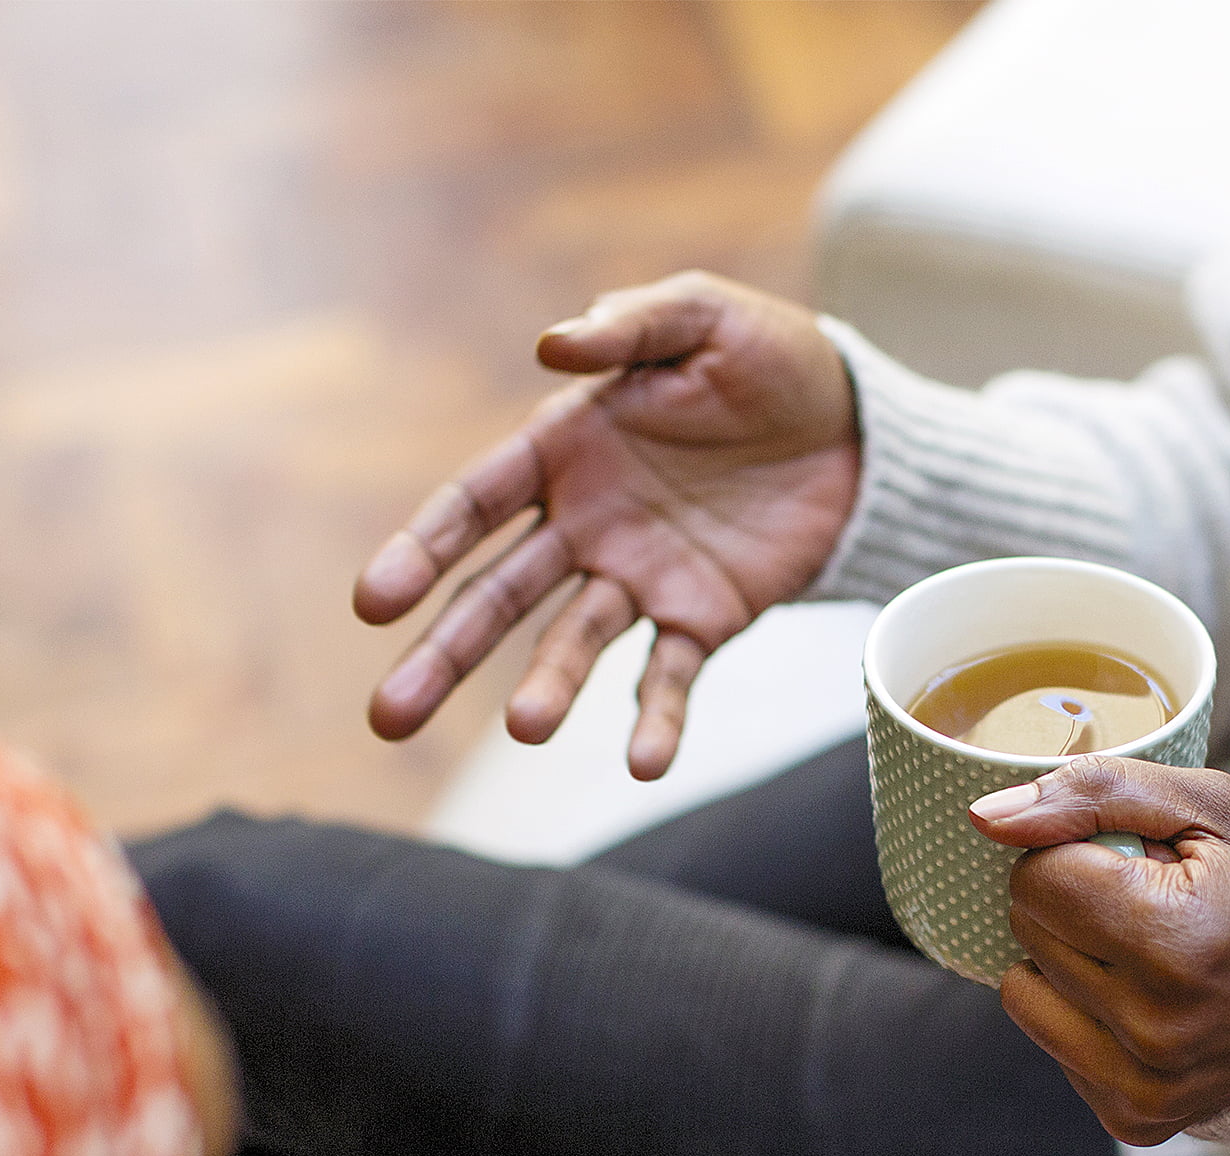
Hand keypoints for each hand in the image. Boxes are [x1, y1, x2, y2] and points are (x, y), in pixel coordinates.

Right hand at [357, 270, 858, 776]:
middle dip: (443, 652)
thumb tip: (553, 344)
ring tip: (527, 729)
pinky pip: (669, 675)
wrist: (854, 425)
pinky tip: (644, 763)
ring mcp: (639, 577)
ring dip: (547, 687)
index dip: (422, 551)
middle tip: (388, 716)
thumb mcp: (702, 318)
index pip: (474, 505)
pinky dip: (656, 719)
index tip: (374, 601)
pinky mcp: (703, 618)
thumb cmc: (763, 359)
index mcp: (564, 448)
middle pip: (496, 595)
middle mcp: (584, 523)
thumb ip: (630, 328)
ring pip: (573, 642)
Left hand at [969, 759, 1229, 1145]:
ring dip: (1069, 960)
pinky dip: (1087, 1014)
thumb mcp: (1215, 805)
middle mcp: (1156, 1027)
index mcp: (1178, 940)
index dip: (1078, 850)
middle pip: (1027, 931)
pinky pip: (1053, 1045)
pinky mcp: (1138, 1120)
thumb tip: (986, 817)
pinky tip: (1154, 999)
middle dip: (1073, 900)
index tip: (1140, 858)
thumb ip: (1095, 793)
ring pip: (1023, 993)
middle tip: (1153, 901)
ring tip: (1149, 951)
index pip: (1036, 878)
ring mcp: (1146, 1086)